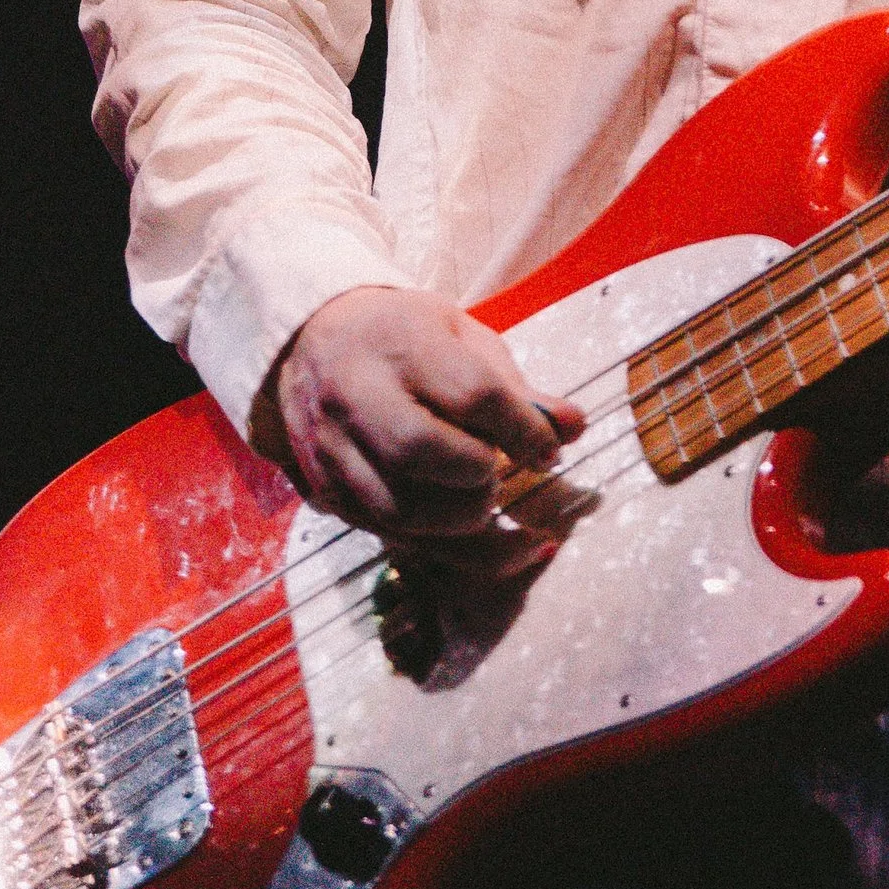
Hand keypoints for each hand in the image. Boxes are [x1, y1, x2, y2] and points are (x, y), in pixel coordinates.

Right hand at [266, 284, 587, 540]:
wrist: (313, 340)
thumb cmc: (403, 334)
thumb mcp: (461, 335)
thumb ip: (515, 385)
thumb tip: (574, 427)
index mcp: (398, 345)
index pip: (470, 393)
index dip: (523, 427)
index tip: (551, 446)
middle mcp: (357, 399)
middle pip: (420, 450)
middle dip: (479, 469)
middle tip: (504, 466)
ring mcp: (336, 453)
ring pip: (400, 509)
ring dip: (464, 517)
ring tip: (489, 497)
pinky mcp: (332, 497)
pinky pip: (395, 542)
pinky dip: (456, 554)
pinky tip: (504, 547)